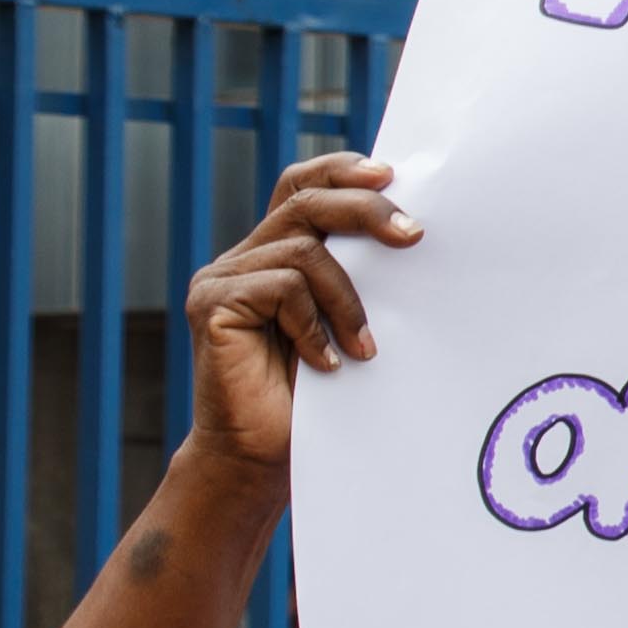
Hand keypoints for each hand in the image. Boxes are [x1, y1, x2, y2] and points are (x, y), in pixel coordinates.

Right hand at [183, 150, 419, 475]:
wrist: (264, 457)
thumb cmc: (319, 398)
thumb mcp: (351, 325)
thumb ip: (363, 281)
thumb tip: (417, 236)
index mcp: (276, 252)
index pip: (302, 186)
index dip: (341, 170)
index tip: (390, 174)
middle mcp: (245, 257)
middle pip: (306, 201)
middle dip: (366, 210)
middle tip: (414, 235)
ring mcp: (222, 278)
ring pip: (303, 248)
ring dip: (348, 299)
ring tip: (366, 348)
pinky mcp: (210, 304)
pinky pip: (280, 287)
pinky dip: (314, 324)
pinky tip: (326, 363)